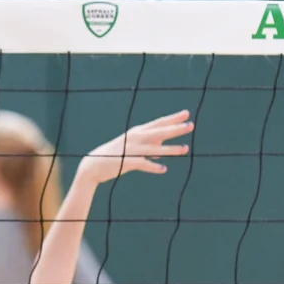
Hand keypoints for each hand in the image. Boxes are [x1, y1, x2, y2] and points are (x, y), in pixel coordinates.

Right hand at [78, 110, 193, 184]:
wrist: (93, 166)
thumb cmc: (115, 156)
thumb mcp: (132, 148)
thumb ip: (149, 147)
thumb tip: (163, 148)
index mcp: (136, 132)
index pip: (158, 123)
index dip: (172, 119)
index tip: (186, 114)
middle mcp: (134, 138)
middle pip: (159, 132)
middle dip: (175, 129)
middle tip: (191, 125)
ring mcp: (130, 149)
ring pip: (154, 148)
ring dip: (170, 149)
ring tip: (185, 149)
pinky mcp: (125, 162)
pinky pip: (142, 164)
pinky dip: (153, 166)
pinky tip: (163, 169)